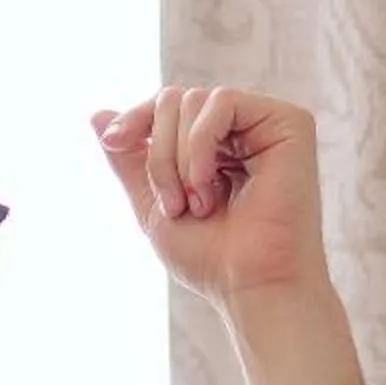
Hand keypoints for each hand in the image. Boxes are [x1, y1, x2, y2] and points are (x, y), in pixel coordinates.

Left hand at [91, 86, 361, 384]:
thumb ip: (129, 160)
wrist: (250, 285)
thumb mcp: (152, 206)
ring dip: (179, 158)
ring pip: (194, 100)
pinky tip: (209, 185)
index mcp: (214, 148)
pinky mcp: (289, 123)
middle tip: (174, 205)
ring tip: (197, 204)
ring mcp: (265, 124)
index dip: (136, 119)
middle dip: (159, 154)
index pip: (166, 106)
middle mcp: (241, 131)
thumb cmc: (211, 259)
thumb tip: (97, 114)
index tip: (113, 142)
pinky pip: (222, 102)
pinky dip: (201, 143)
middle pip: (175, 99)